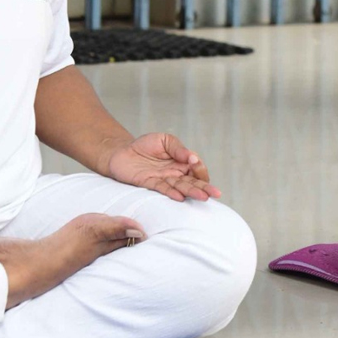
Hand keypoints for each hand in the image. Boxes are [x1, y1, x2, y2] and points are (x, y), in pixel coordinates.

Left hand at [107, 133, 221, 201]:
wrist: (121, 152)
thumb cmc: (145, 145)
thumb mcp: (164, 140)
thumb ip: (178, 148)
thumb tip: (193, 157)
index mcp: (181, 162)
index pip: (196, 168)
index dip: (200, 168)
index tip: (198, 165)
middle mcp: (175, 173)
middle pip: (192, 181)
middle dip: (204, 187)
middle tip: (215, 194)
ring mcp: (163, 180)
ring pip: (181, 187)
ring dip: (192, 192)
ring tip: (203, 198)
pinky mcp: (150, 184)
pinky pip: (163, 189)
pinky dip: (172, 193)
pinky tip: (180, 197)